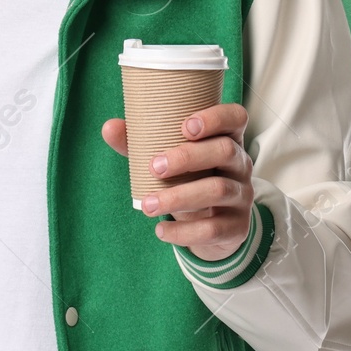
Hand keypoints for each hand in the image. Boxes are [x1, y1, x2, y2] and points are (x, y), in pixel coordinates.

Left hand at [101, 102, 253, 261]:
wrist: (214, 227)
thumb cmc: (189, 179)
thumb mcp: (170, 160)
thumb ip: (139, 143)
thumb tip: (109, 127)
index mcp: (227, 138)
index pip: (235, 117)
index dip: (216, 118)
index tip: (186, 126)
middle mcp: (240, 164)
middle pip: (225, 151)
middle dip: (188, 157)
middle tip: (154, 167)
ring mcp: (241, 195)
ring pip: (218, 190)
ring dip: (179, 197)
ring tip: (148, 205)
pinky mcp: (237, 227)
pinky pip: (214, 229)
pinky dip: (183, 232)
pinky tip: (160, 231)